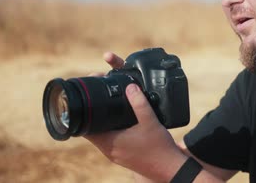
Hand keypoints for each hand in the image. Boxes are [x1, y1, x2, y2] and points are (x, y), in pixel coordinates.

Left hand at [84, 52, 187, 180]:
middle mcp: (109, 150)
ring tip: (110, 106)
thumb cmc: (159, 148)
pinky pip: (110, 140)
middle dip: (94, 114)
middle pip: (92, 130)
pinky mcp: (122, 155)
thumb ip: (140, 103)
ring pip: (101, 135)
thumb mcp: (150, 121)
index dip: (86, 112)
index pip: (86, 127)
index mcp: (110, 143)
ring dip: (103, 122)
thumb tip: (130, 87)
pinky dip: (111, 129)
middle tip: (101, 97)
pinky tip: (122, 121)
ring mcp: (115, 154)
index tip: (91, 98)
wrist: (169, 168)